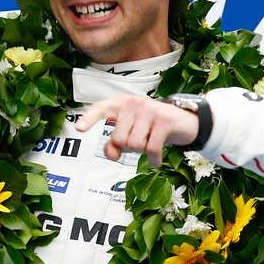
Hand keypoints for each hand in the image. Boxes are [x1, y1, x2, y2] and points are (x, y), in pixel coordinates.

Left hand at [75, 95, 198, 166]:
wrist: (185, 122)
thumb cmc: (153, 128)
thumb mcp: (132, 135)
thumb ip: (116, 145)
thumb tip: (112, 154)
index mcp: (122, 103)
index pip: (102, 108)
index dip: (89, 119)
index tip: (78, 129)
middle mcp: (134, 103)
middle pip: (119, 138)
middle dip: (129, 148)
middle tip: (141, 142)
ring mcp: (150, 109)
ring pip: (135, 144)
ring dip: (143, 152)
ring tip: (151, 143)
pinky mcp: (164, 120)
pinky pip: (151, 149)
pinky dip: (154, 160)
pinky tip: (156, 160)